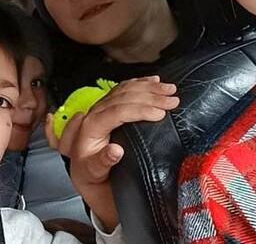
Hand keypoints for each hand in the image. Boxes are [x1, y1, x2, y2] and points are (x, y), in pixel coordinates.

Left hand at [45, 75, 178, 231]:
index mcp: (88, 129)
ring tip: (169, 88)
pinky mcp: (107, 110)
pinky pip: (121, 91)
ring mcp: (100, 111)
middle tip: (172, 99)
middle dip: (147, 96)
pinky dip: (138, 84)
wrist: (90, 180)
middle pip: (120, 98)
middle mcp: (92, 116)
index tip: (160, 113)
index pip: (114, 112)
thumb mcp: (94, 174)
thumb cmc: (93, 177)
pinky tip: (151, 80)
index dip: (137, 110)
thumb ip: (101, 162)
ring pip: (121, 91)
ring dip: (146, 87)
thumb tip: (115, 150)